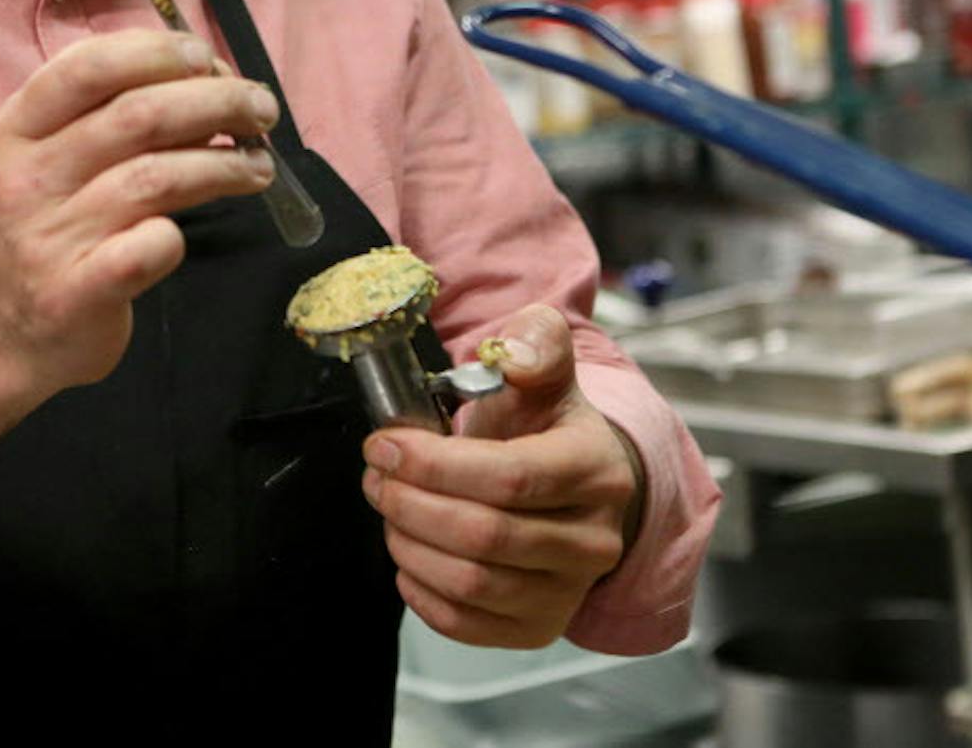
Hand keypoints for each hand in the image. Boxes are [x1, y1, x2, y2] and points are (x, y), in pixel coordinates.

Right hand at [0, 28, 278, 394]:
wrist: (1, 333)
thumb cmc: (45, 229)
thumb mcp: (47, 160)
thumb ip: (105, 117)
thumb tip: (203, 77)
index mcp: (16, 130)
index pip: (85, 67)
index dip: (156, 52)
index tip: (206, 58)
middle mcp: (26, 178)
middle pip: (136, 116)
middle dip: (215, 101)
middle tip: (260, 108)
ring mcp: (48, 238)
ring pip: (154, 177)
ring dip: (222, 165)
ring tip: (257, 167)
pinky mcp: (76, 293)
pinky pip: (148, 247)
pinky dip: (178, 233)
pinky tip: (190, 232)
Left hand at [360, 304, 642, 648]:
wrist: (576, 488)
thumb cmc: (545, 429)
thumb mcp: (545, 375)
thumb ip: (534, 343)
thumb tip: (511, 351)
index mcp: (595, 469)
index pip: (509, 477)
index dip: (433, 464)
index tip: (385, 444)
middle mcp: (594, 539)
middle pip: (483, 535)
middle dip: (409, 503)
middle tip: (376, 476)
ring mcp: (569, 591)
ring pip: (470, 584)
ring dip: (408, 544)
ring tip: (388, 506)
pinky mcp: (538, 628)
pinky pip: (466, 625)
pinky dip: (420, 591)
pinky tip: (408, 555)